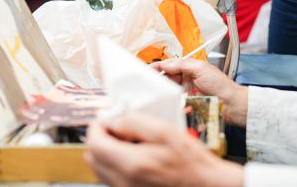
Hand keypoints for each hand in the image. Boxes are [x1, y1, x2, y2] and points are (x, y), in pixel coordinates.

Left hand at [85, 113, 242, 186]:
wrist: (205, 186)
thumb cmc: (191, 161)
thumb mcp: (165, 132)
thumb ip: (134, 122)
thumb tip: (113, 119)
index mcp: (130, 163)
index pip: (94, 142)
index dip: (97, 125)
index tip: (107, 117)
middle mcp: (123, 181)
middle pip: (92, 156)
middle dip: (98, 137)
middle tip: (114, 126)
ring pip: (98, 168)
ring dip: (104, 150)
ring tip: (124, 139)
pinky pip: (109, 177)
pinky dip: (112, 163)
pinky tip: (131, 154)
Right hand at [151, 58, 248, 125]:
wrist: (232, 105)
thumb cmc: (221, 86)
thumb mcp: (201, 69)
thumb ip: (182, 64)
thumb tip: (165, 63)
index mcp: (190, 68)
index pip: (170, 65)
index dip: (158, 67)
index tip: (146, 70)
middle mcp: (187, 79)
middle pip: (167, 77)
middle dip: (158, 80)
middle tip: (148, 84)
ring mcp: (187, 92)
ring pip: (169, 90)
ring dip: (164, 90)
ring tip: (155, 92)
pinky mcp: (187, 105)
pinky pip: (174, 101)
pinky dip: (170, 101)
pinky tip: (165, 101)